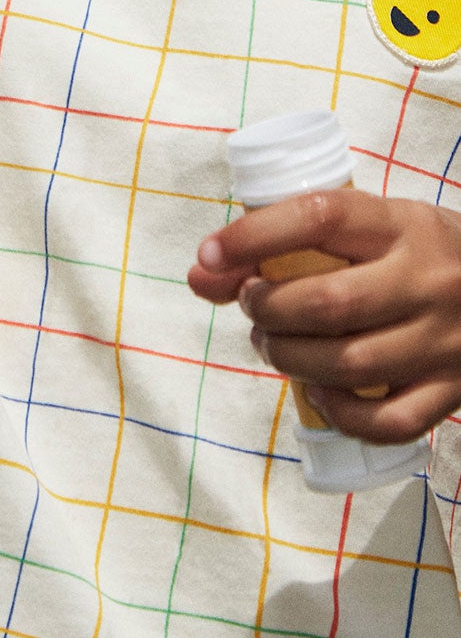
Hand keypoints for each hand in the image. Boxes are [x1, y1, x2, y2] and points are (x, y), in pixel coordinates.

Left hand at [190, 186, 460, 441]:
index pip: (319, 217)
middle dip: (268, 309)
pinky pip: (390, 420)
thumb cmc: (422, 252)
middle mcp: (427, 281)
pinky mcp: (455, 390)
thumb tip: (201, 272)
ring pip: (351, 364)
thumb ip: (291, 243)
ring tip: (273, 343)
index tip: (210, 254)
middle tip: (253, 305)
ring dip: (290, 359)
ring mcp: (444, 341)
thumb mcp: (371, 228)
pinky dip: (343, 413)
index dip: (254, 236)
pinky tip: (320, 393)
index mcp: (403, 225)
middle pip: (328, 302)